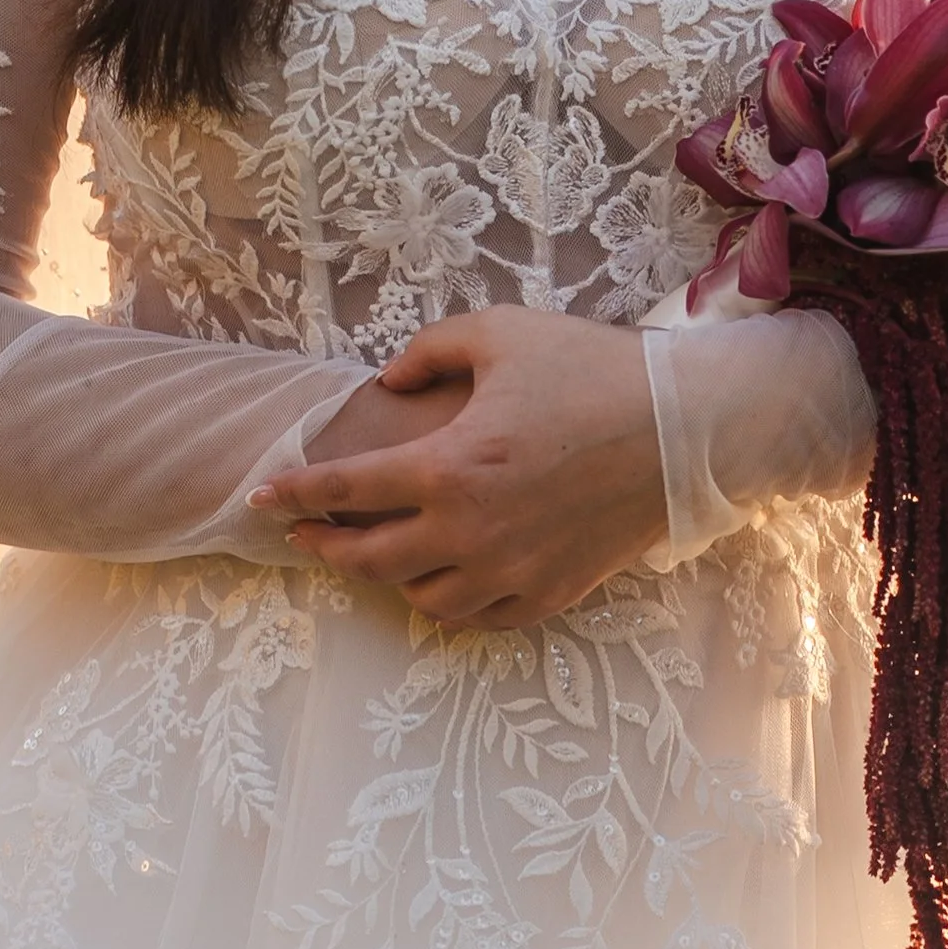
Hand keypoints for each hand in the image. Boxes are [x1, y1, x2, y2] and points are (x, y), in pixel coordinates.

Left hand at [249, 310, 667, 627]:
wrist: (684, 428)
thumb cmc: (591, 370)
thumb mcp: (501, 332)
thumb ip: (429, 350)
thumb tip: (389, 382)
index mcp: (449, 467)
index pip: (345, 489)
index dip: (295, 493)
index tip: (263, 495)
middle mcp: (470, 532)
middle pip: (368, 559)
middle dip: (323, 546)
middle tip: (301, 533)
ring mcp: (512, 569)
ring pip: (422, 597)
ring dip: (387, 577)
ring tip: (374, 554)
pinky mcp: (550, 591)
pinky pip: (480, 615)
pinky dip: (449, 601)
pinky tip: (441, 579)